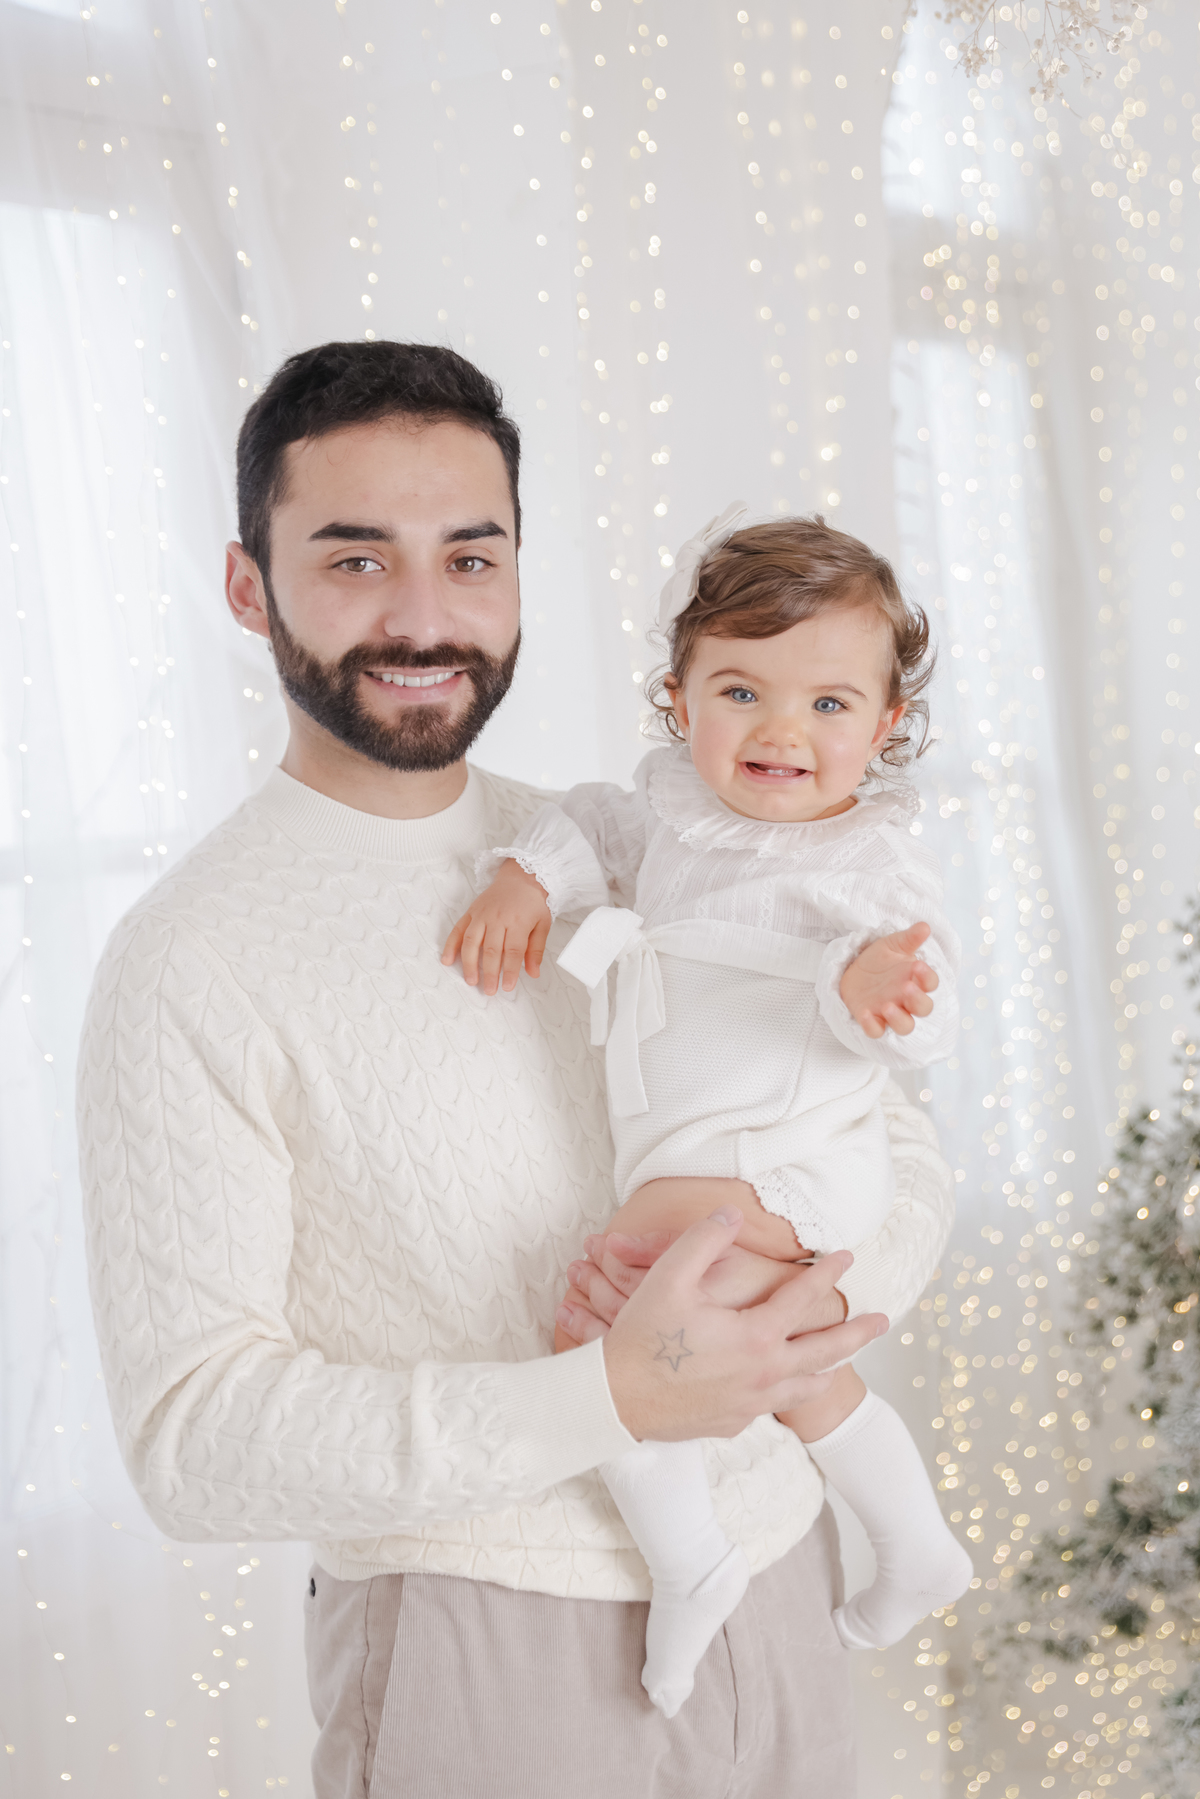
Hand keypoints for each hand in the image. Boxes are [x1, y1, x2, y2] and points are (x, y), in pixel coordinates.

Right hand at [441, 860, 551, 995]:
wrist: (520, 876)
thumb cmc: (532, 902)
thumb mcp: (542, 924)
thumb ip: (536, 950)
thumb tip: (533, 973)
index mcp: (518, 921)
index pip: (513, 951)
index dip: (509, 971)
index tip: (507, 987)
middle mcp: (498, 918)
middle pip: (491, 950)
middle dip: (489, 973)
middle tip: (489, 990)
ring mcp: (482, 915)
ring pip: (471, 942)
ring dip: (469, 963)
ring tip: (471, 981)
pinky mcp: (471, 912)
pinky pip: (458, 930)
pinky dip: (450, 945)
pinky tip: (447, 961)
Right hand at [583, 1209, 886, 1440]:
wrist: (613, 1401)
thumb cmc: (640, 1338)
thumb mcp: (669, 1278)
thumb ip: (705, 1240)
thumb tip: (733, 1215)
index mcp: (755, 1337)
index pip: (802, 1298)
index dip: (826, 1273)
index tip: (846, 1256)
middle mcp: (763, 1374)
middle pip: (825, 1352)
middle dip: (857, 1332)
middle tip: (883, 1320)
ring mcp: (750, 1404)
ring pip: (803, 1386)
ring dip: (827, 1368)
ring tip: (842, 1362)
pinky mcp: (732, 1423)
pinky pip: (771, 1406)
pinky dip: (787, 1391)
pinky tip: (782, 1386)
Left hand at [840, 921, 937, 1039]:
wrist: (852, 970)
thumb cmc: (879, 960)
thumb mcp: (892, 945)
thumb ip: (909, 938)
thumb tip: (925, 926)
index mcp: (916, 980)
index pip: (930, 984)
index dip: (927, 977)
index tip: (918, 965)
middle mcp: (906, 1000)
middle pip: (923, 1008)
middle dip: (918, 1000)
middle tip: (907, 987)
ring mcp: (890, 1012)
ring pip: (904, 1026)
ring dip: (899, 1019)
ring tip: (887, 1007)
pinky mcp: (871, 1020)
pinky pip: (876, 1031)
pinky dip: (872, 1026)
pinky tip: (865, 1014)